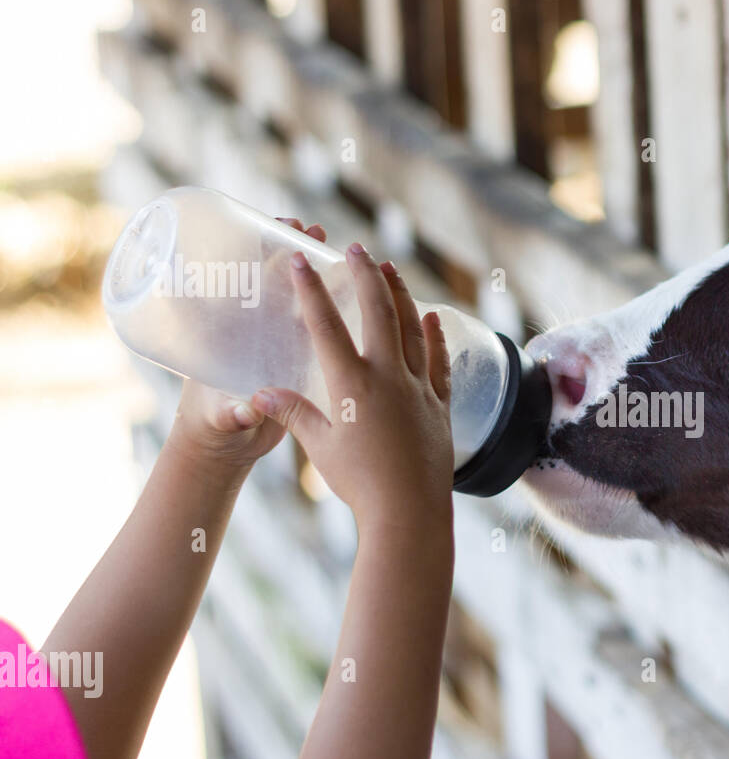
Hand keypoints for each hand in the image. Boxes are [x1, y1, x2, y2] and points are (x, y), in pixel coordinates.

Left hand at [166, 219, 328, 471]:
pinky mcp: (297, 362)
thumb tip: (246, 410)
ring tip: (350, 257)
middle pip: (278, 281)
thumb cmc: (214, 428)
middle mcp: (257, 332)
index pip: (250, 280)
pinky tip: (365, 301)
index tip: (281, 230)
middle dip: (296, 252)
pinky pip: (320, 330)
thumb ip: (233, 414)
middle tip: (317, 230)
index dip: (264, 252)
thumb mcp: (223, 420)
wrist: (225, 448)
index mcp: (234, 334)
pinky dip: (338, 313)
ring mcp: (279, 344)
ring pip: (304, 302)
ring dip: (324, 277)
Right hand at [252, 240, 453, 533]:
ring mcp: (418, 387)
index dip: (311, 290)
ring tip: (389, 268)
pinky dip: (435, 335)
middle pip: (377, 311)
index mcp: (352, 384)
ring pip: (412, 328)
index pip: (326, 325)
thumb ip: (293, 414)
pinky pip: (439, 361)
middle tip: (354, 248)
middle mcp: (388, 376)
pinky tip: (431, 316)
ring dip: (400, 294)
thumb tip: (259, 393)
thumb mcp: (319, 447)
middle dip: (364, 275)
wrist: (409, 511)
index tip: (300, 259)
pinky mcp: (440, 403)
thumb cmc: (359, 483)